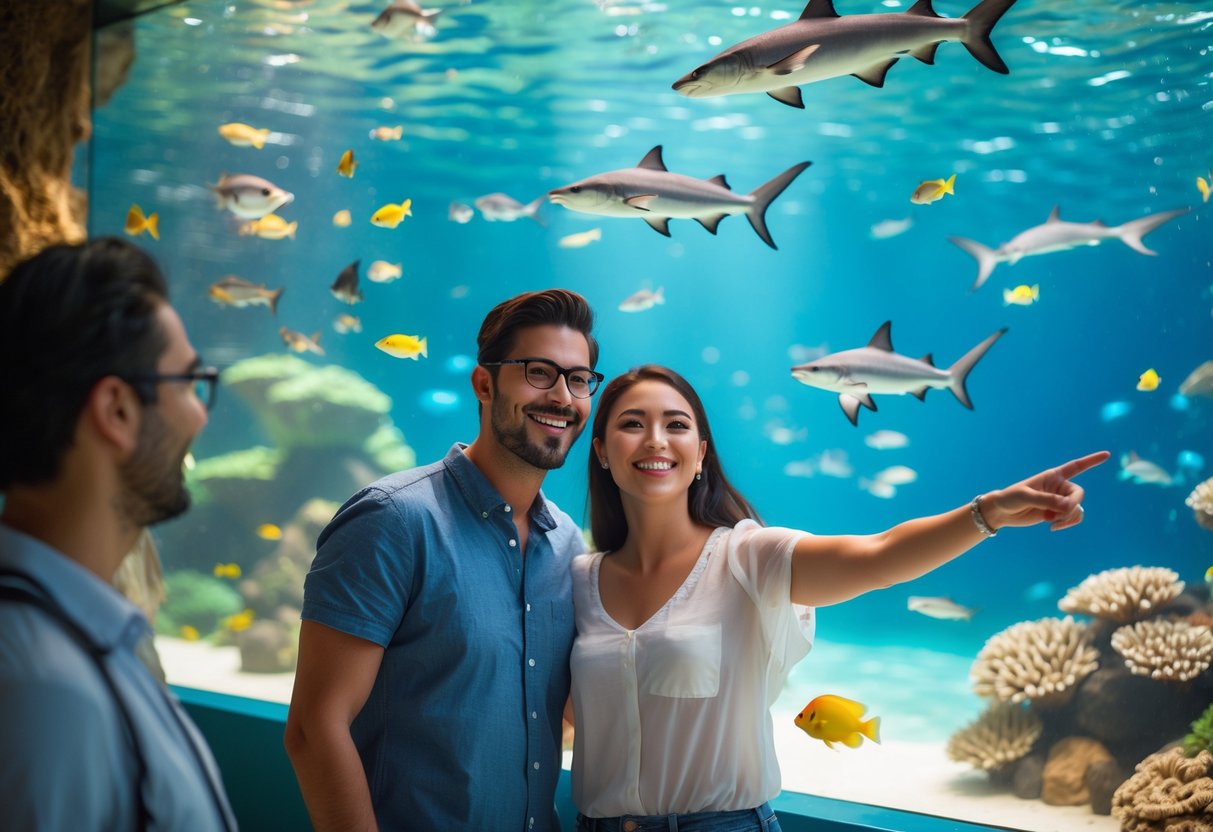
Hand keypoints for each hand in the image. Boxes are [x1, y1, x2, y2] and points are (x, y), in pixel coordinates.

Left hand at [980, 451, 1109, 531]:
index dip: (1091, 461)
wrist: (1002, 512)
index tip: (1106, 454)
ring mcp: (1059, 500)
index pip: (1076, 466)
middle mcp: (1059, 487)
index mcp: (1053, 476)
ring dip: (1067, 517)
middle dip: (1070, 506)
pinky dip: (1066, 523)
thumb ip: (1046, 500)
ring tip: (1050, 521)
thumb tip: (1067, 506)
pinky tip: (1052, 527)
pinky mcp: (1057, 513)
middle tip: (1055, 515)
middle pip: (1079, 494)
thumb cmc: (1011, 498)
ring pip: (1077, 508)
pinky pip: (1073, 517)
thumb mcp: (1026, 497)